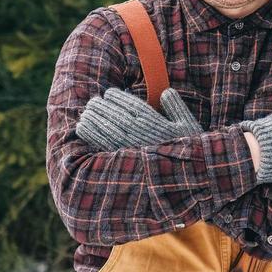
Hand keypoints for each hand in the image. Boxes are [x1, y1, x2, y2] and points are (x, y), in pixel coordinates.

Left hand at [76, 87, 202, 150]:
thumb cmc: (190, 151)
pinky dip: (90, 134)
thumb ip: (177, 107)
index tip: (109, 94)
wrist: (189, 179)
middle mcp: (139, 132)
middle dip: (101, 106)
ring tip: (86, 113)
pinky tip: (82, 128)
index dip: (116, 97)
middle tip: (93, 103)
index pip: (129, 104)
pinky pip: (101, 144)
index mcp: (154, 122)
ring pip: (105, 127)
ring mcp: (129, 146)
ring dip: (93, 118)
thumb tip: (166, 92)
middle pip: (114, 114)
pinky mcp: (122, 160)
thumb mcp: (188, 125)